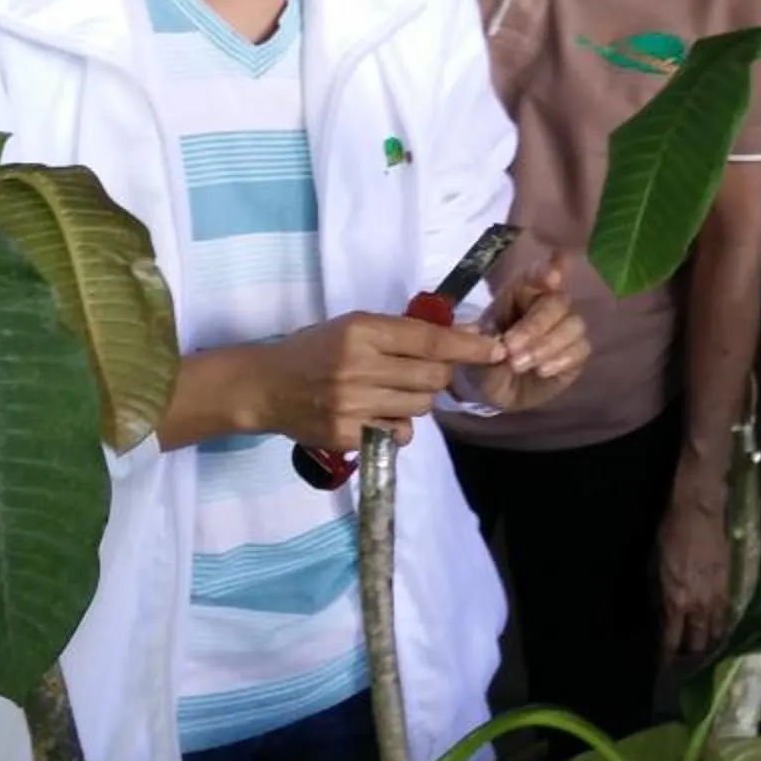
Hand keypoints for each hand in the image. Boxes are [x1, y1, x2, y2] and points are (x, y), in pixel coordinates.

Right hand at [235, 311, 503, 456]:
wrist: (266, 386)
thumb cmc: (314, 349)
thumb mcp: (353, 326)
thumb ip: (402, 332)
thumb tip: (463, 335)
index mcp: (362, 331)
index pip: (430, 341)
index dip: (467, 346)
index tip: (495, 349)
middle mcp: (359, 367)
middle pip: (432, 377)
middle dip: (439, 375)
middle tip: (423, 372)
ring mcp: (353, 404)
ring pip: (420, 406)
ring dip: (418, 399)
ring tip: (392, 392)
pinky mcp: (348, 434)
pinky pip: (399, 433)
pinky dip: (399, 425)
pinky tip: (379, 414)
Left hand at [463, 256, 586, 412]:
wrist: (494, 391)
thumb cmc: (484, 358)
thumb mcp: (475, 346)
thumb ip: (481, 337)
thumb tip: (486, 333)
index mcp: (521, 293)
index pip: (539, 275)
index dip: (548, 272)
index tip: (551, 277)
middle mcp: (549, 304)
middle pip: (558, 302)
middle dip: (534, 326)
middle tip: (510, 348)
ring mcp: (566, 327)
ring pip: (573, 325)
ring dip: (546, 346)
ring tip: (519, 365)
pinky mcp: (577, 352)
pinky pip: (581, 349)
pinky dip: (561, 360)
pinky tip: (542, 371)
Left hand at [657, 489, 733, 662]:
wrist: (700, 510)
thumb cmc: (671, 534)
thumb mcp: (655, 565)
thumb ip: (661, 595)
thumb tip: (664, 617)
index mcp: (676, 601)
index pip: (672, 640)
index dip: (669, 658)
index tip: (667, 669)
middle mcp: (699, 605)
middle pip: (699, 641)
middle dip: (693, 658)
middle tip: (690, 669)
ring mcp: (719, 596)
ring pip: (718, 631)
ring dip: (712, 644)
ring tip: (708, 657)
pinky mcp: (733, 585)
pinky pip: (729, 614)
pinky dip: (725, 626)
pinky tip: (723, 632)